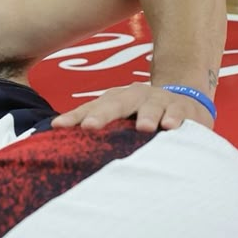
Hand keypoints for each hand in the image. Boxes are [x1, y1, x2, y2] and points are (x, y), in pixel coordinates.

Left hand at [51, 83, 214, 131]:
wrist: (183, 99)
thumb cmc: (140, 116)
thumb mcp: (117, 120)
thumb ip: (93, 128)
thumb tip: (55, 140)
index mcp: (113, 100)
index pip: (89, 109)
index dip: (73, 117)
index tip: (58, 127)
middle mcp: (133, 96)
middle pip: (115, 103)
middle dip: (102, 115)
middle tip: (89, 127)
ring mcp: (158, 100)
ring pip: (149, 106)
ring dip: (146, 116)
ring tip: (142, 128)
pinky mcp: (182, 108)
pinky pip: (178, 113)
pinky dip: (174, 118)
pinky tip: (171, 127)